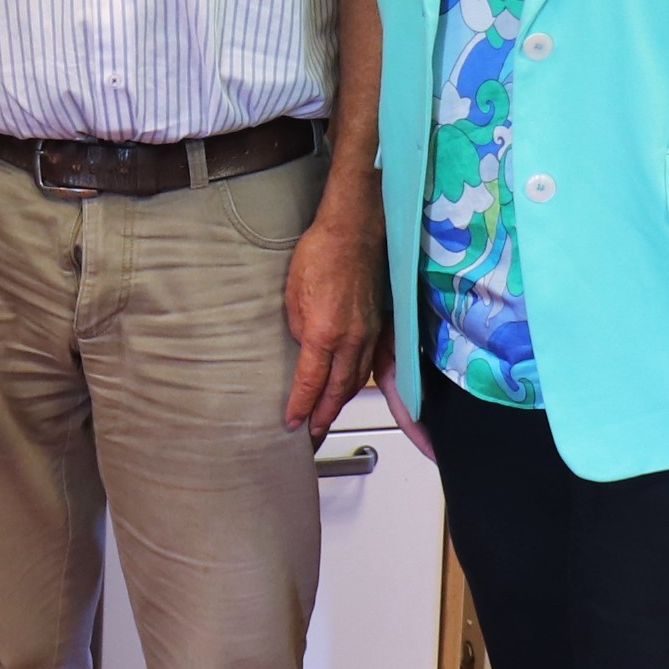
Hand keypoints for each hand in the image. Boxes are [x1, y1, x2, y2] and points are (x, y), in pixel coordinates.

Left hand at [282, 204, 381, 438]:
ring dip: (339, 404)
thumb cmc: (320, 254)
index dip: (301, 407)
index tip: (291, 424)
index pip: (310, 383)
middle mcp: (350, 340)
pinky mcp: (376, 326)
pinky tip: (348, 389)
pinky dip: (354, 384)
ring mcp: (367, 334)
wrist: (355, 231)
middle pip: (337, 391)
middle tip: (311, 437)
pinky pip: (366, 365)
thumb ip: (299, 330)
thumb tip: (303, 350)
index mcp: (324, 334)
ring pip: (354, 381)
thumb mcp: (292, 295)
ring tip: (326, 420)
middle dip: (323, 417)